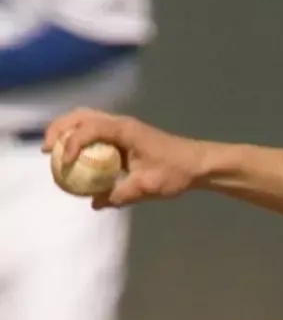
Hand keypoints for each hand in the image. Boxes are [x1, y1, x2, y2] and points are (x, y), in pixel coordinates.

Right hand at [43, 108, 206, 208]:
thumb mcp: (148, 187)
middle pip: (80, 116)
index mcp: (125, 130)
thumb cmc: (177, 171)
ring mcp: (123, 127)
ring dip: (68, 131)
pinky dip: (80, 138)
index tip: (64, 162)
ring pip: (86, 120)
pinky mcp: (125, 135)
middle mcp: (121, 123)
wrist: (199, 164)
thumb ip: (120, 195)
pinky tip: (76, 157)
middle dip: (59, 129)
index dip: (71, 143)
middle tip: (46, 150)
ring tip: (55, 150)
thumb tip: (95, 203)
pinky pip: (96, 131)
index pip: (88, 128)